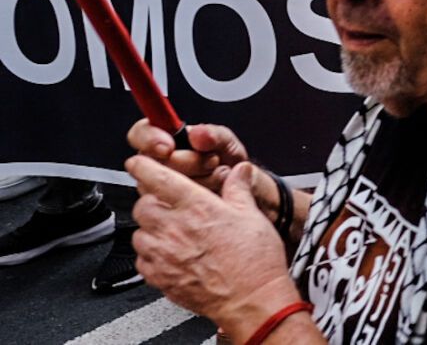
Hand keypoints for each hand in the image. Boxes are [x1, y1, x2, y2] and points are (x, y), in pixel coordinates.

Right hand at [127, 119, 248, 200]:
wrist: (246, 198)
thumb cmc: (236, 171)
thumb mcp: (231, 147)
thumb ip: (215, 135)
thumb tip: (196, 133)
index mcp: (171, 142)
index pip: (140, 133)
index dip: (149, 138)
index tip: (167, 147)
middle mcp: (161, 165)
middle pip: (150, 162)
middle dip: (186, 162)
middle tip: (210, 161)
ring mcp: (160, 188)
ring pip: (159, 186)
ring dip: (196, 181)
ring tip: (215, 176)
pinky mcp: (166, 209)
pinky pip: (168, 206)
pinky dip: (196, 200)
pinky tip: (211, 194)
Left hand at [128, 158, 298, 338]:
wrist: (250, 299)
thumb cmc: (254, 260)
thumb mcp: (252, 215)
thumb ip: (239, 189)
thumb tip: (239, 171)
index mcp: (197, 207)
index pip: (158, 178)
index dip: (143, 165)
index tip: (138, 161)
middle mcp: (174, 229)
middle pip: (142, 205)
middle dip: (150, 199)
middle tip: (166, 202)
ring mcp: (163, 255)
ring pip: (138, 233)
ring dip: (149, 228)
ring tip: (170, 231)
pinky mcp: (159, 277)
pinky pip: (142, 260)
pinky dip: (150, 253)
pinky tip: (169, 253)